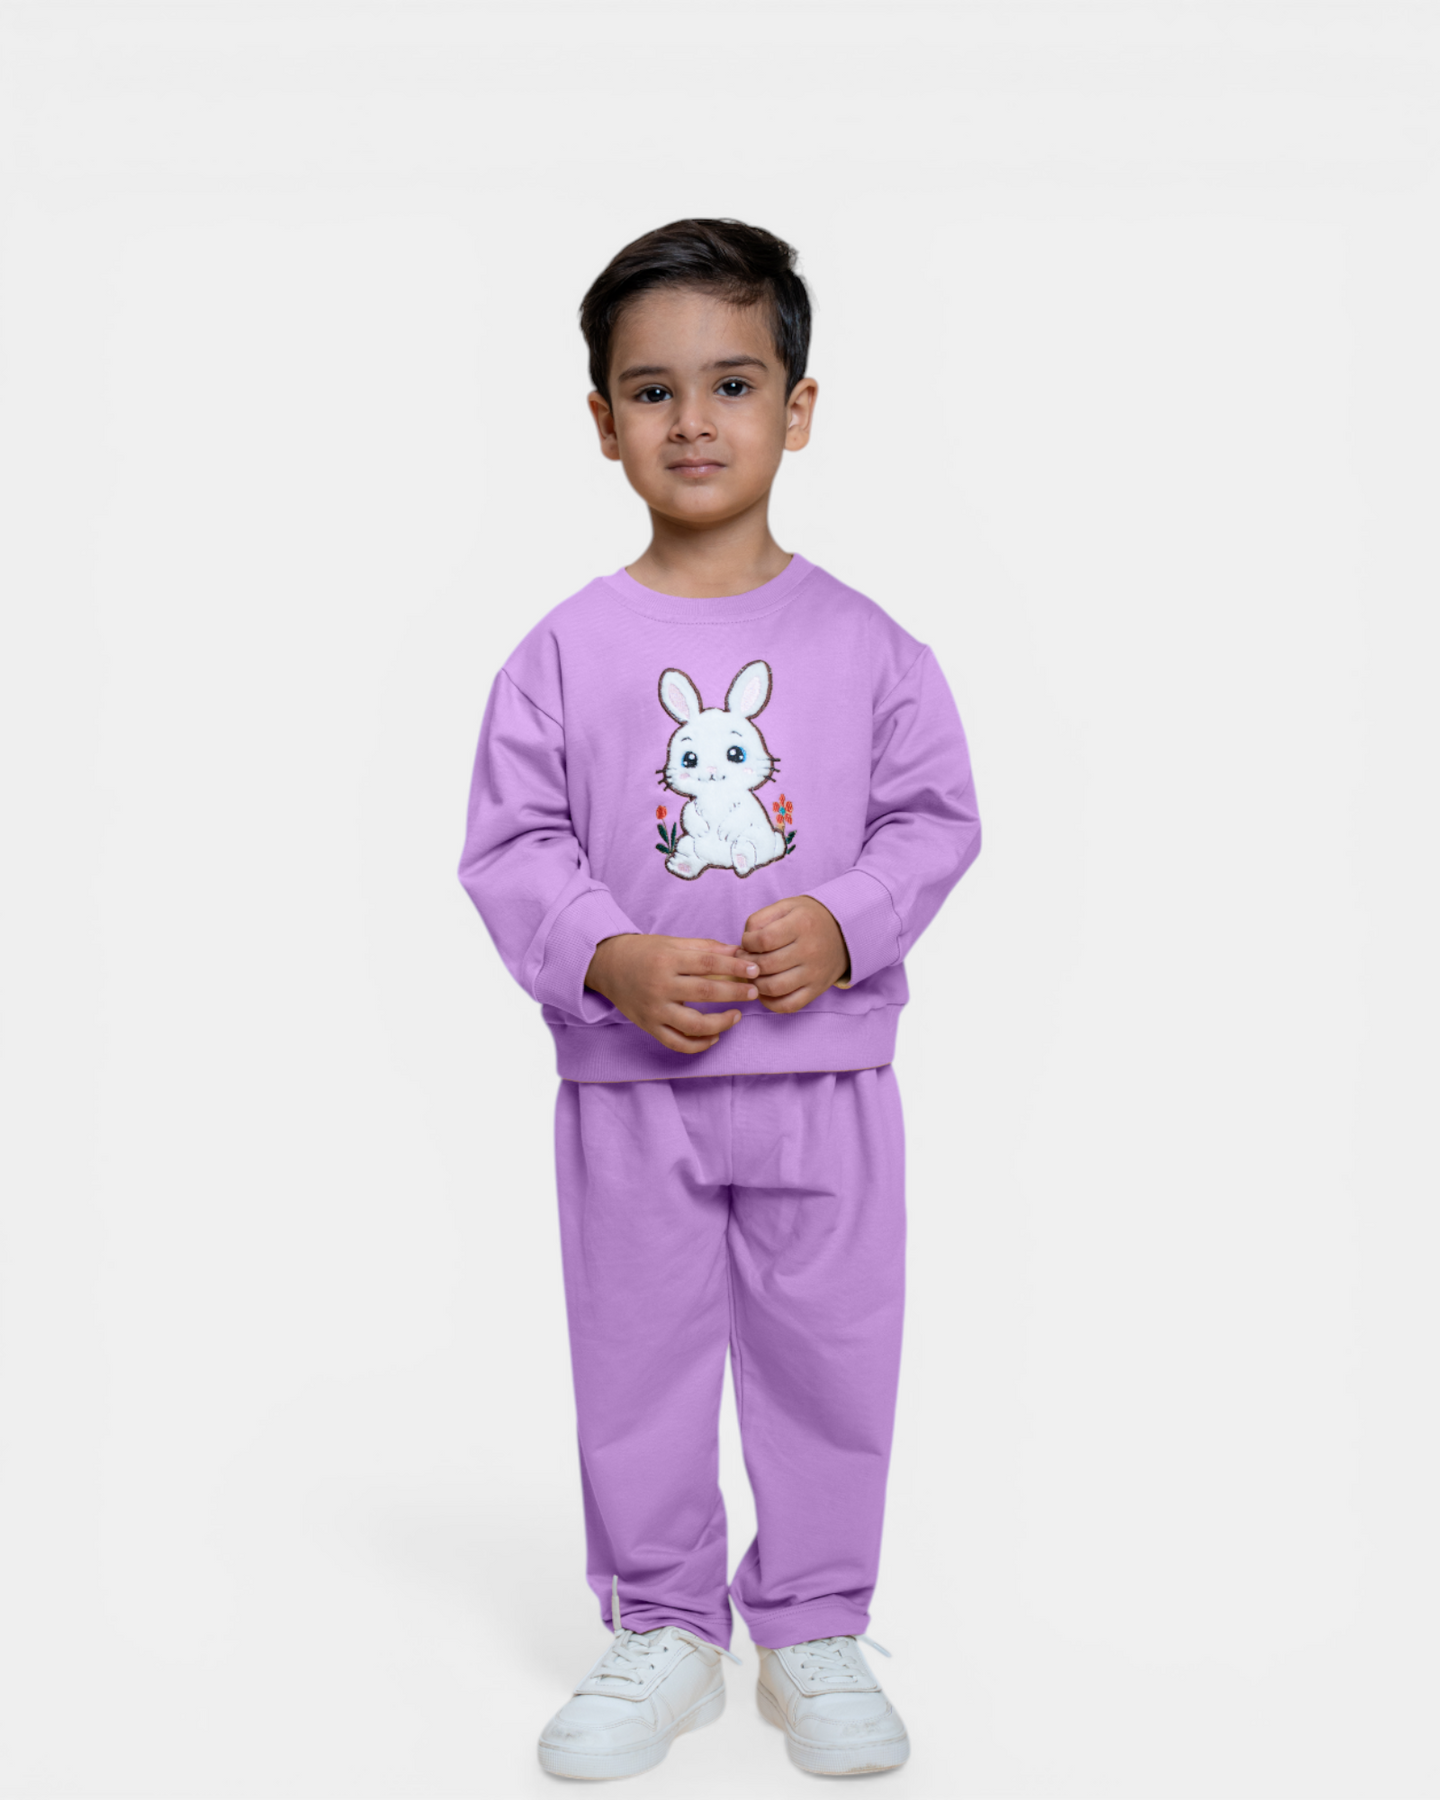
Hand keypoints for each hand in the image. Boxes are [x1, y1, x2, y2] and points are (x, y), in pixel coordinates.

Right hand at [584, 933, 760, 1055]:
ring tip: (737, 1016)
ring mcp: (654, 1009)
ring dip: (721, 1023)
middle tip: (753, 992)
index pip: (708, 963)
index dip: (735, 966)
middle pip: (705, 992)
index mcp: (667, 960)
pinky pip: (677, 1043)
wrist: (608, 966)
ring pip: (693, 1025)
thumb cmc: (645, 952)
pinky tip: (715, 1037)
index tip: (755, 970)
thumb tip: (739, 952)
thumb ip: (705, 948)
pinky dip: (699, 1044)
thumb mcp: (672, 943)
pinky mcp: (649, 1026)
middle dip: (734, 992)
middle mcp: (660, 986)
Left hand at [740, 896, 849, 1013]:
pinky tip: (764, 991)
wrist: (844, 932)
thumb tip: (745, 943)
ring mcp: (814, 973)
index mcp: (801, 925)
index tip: (748, 942)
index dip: (747, 943)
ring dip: (755, 984)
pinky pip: (788, 1005)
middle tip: (745, 960)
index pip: (763, 940)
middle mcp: (810, 950)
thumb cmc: (808, 918)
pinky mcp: (816, 990)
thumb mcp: (786, 906)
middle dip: (747, 964)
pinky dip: (770, 1003)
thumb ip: (761, 918)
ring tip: (753, 975)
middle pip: (766, 965)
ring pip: (774, 988)